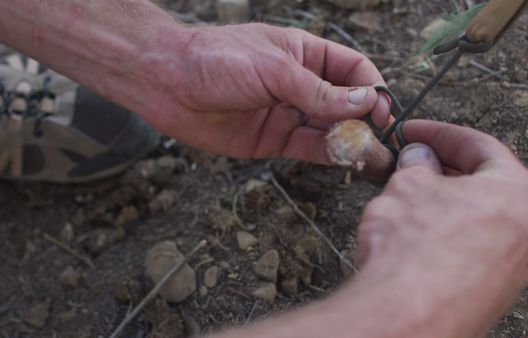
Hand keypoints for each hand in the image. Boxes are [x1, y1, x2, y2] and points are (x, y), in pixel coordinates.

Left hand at [142, 23, 390, 163]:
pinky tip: (343, 159)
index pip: (352, 69)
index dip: (371, 88)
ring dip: (350, 141)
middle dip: (366, 120)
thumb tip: (365, 102)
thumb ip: (318, 90)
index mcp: (304, 54)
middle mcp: (300, 85)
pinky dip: (327, 154)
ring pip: (329, 129)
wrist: (168, 84)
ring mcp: (287, 113)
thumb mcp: (273, 69)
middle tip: (382, 141)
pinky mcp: (272, 140)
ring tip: (370, 155)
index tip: (382, 109)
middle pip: (346, 103)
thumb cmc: (217, 60)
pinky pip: (308, 148)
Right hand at [355, 120, 527, 336]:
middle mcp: (526, 230)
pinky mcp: (492, 290)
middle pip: (484, 183)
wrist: (410, 314)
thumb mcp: (407, 186)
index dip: (438, 134)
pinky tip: (415, 233)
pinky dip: (445, 232)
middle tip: (410, 162)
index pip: (480, 147)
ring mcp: (513, 264)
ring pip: (477, 217)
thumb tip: (419, 160)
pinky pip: (471, 247)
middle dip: (442, 169)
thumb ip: (418, 166)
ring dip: (443, 202)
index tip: (414, 133)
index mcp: (518, 193)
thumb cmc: (415, 251)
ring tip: (407, 198)